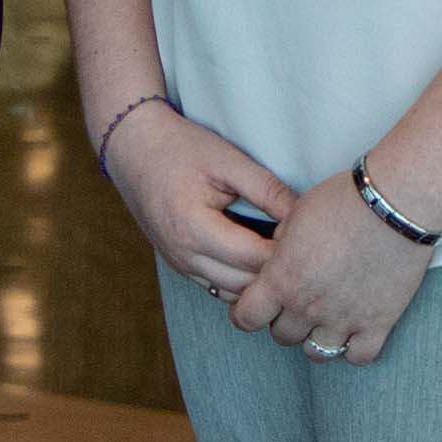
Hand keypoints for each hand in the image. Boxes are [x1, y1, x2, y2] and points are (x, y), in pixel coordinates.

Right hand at [97, 101, 289, 297]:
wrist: (133, 148)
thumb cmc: (181, 148)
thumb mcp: (229, 161)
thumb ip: (268, 190)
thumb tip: (304, 216)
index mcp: (195, 228)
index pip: (255, 259)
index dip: (287, 251)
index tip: (308, 234)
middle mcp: (183, 255)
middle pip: (246, 285)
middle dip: (276, 272)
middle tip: (302, 249)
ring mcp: (178, 264)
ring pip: (231, 294)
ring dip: (258, 282)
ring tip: (282, 256)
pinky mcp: (178, 264)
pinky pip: (216, 287)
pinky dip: (240, 280)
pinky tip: (257, 259)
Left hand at [226, 172, 438, 367]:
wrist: (394, 205)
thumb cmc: (343, 201)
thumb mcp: (296, 214)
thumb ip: (280, 243)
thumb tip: (278, 254)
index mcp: (281, 279)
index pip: (246, 318)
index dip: (246, 314)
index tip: (255, 307)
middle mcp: (307, 306)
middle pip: (282, 335)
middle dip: (283, 321)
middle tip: (296, 304)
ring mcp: (343, 319)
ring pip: (317, 353)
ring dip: (316, 338)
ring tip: (324, 321)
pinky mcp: (378, 324)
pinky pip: (358, 356)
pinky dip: (354, 348)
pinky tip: (355, 331)